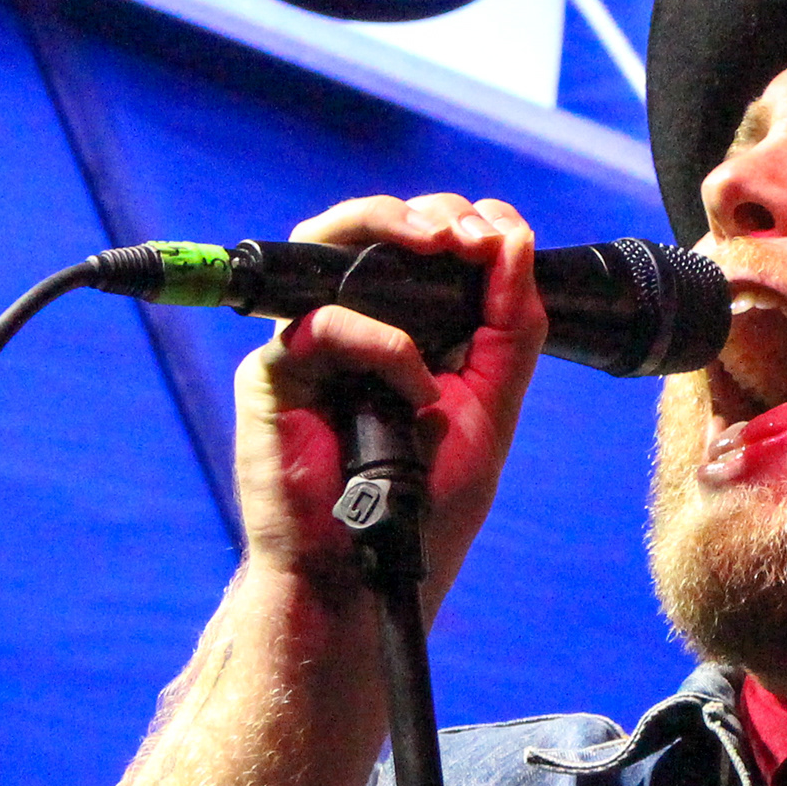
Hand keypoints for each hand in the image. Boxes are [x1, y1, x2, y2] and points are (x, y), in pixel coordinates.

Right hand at [239, 191, 547, 606]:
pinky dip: (379, 343)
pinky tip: (414, 386)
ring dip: (386, 227)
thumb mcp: (490, 406)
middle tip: (470, 234)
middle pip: (368, 227)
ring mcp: (308, 345)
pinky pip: (321, 325)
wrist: (373, 573)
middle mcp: (351, 325)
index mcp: (404, 328)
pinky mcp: (273, 373)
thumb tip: (514, 238)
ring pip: (326, 246)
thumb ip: (509, 329)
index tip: (502, 237)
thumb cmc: (427, 503)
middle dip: (425, 212)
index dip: (459, 224)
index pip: (419, 245)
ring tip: (440, 244)